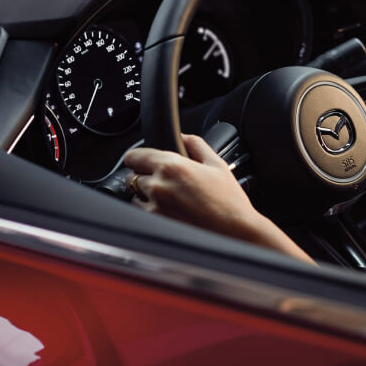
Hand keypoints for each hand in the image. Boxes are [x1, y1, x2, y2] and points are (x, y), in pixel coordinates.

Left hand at [123, 134, 313, 263]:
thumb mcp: (217, 164)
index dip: (138, 158)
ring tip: (169, 199)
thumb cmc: (228, 200)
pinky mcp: (155, 223)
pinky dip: (149, 210)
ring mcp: (154, 206)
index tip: (143, 161)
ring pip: (134, 195)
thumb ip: (196, 144)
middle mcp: (158, 185)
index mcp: (172, 166)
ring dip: (145, 194)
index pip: (133, 156)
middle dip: (145, 176)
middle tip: (165, 182)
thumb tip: (183, 136)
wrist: (234, 229)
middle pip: (132, 175)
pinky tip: (170, 211)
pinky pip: (141, 212)